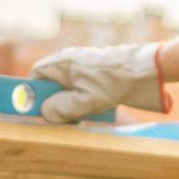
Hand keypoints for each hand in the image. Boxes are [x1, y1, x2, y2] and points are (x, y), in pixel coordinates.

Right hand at [30, 43, 169, 123]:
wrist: (145, 70)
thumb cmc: (114, 82)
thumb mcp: (85, 101)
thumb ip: (62, 108)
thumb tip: (46, 113)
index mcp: (62, 62)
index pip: (36, 75)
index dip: (33, 92)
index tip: (38, 109)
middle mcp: (70, 60)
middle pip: (52, 83)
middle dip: (55, 101)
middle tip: (63, 118)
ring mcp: (84, 64)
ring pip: (68, 86)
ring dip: (71, 103)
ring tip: (82, 114)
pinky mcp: (97, 70)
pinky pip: (82, 86)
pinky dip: (84, 98)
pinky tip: (94, 109)